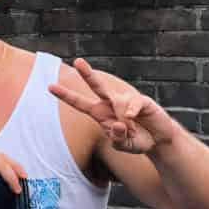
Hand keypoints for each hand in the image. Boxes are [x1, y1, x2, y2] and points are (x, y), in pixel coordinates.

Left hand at [49, 58, 175, 154]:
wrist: (158, 140)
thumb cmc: (137, 141)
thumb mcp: (123, 146)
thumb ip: (117, 139)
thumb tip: (118, 124)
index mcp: (100, 113)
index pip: (80, 103)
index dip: (66, 95)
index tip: (50, 86)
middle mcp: (110, 103)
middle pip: (96, 85)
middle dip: (87, 73)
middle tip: (77, 62)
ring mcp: (125, 100)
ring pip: (117, 104)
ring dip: (125, 123)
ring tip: (132, 132)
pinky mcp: (141, 100)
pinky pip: (132, 104)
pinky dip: (132, 114)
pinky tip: (135, 119)